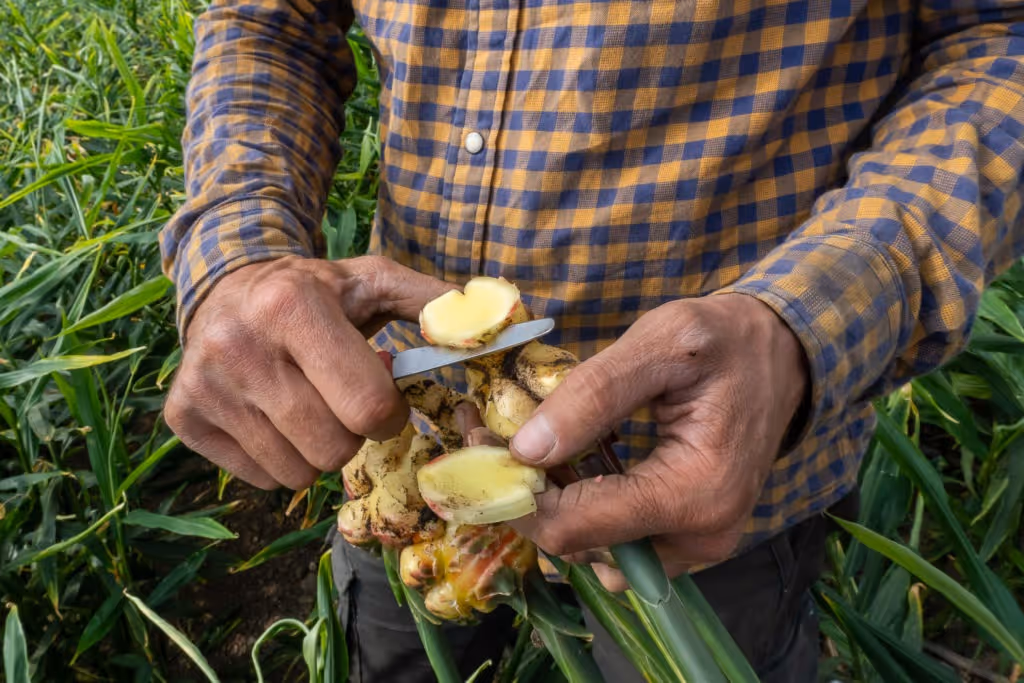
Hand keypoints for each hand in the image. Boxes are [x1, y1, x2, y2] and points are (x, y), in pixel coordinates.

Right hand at [164, 255, 455, 489]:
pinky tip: (275, 416)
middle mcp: (239, 347)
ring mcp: (205, 386)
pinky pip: (259, 479)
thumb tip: (494, 324)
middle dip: (354, 434)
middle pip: (333, 448)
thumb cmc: (317, 292)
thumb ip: (434, 302)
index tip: (382, 396)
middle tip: (343, 402)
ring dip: (318, 450)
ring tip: (309, 406)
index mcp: (291, 307)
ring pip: (296, 472)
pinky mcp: (183, 417)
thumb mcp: (373, 281)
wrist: (227, 286)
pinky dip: (279, 459)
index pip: (367, 406)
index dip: (389, 412)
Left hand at [506, 294, 808, 589]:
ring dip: (548, 497)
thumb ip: (594, 395)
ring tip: (527, 436)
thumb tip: (525, 450)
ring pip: (588, 545)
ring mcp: (694, 544)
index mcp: (694, 495)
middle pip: (574, 544)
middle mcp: (698, 538)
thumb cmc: (725, 340)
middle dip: (524, 492)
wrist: (782, 354)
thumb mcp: (661, 343)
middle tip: (489, 431)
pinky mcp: (685, 535)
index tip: (478, 437)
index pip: (573, 529)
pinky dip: (579, 501)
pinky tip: (567, 456)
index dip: (514, 490)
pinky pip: (613, 536)